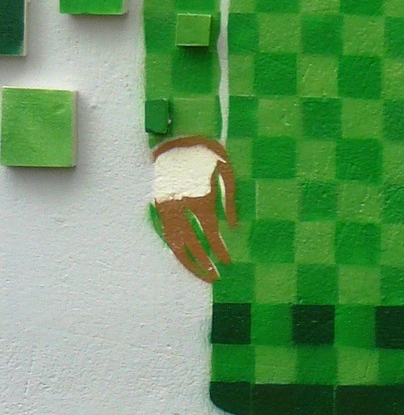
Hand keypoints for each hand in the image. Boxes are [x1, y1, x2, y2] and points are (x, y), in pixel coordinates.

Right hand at [152, 137, 237, 282]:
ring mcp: (167, 206)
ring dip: (187, 261)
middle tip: (215, 277)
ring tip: (200, 274)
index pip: (210, 233)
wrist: (178, 137)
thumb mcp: (227, 171)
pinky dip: (176, 247)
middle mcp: (181, 205)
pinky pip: (167, 232)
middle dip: (204, 262)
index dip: (218, 250)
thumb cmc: (207, 153)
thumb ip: (230, 200)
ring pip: (174, 242)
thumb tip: (232, 227)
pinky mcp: (159, 205)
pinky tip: (185, 257)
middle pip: (191, 243)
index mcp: (199, 196)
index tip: (227, 262)